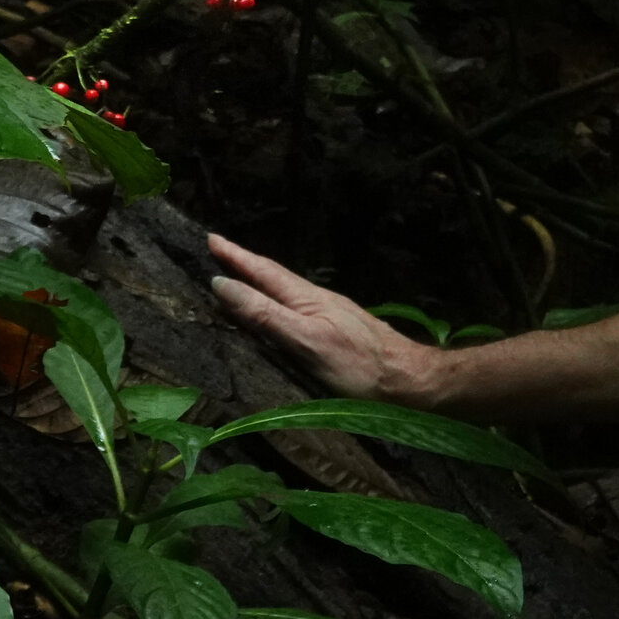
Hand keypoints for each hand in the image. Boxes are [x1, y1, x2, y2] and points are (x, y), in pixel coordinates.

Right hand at [208, 234, 439, 406]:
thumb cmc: (358, 366)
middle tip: (216, 250)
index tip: (210, 238)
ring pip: (285, 292)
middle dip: (243, 264)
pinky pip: (296, 308)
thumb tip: (223, 284)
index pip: (264, 271)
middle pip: (274, 277)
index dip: (236, 256)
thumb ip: (266, 314)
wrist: (408, 380)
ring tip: (238, 277)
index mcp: (307, 299)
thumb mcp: (305, 340)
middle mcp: (318, 300)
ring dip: (259, 282)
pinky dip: (275, 303)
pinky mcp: (337, 331)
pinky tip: (276, 313)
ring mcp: (329, 314)